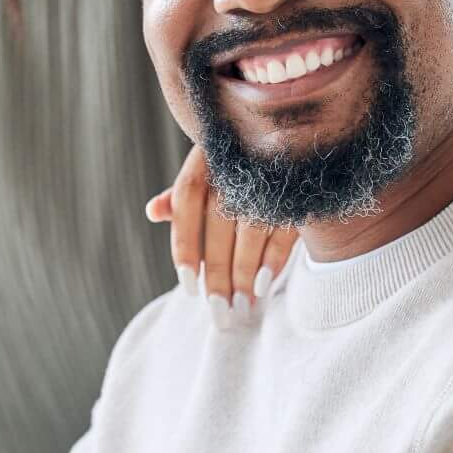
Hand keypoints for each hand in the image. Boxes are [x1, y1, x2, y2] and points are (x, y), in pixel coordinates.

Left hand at [147, 145, 297, 320]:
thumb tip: (153, 211)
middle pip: (219, 221)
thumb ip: (181, 197)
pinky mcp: (299, 191)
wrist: (294, 142)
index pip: (187, 199)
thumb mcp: (209, 173)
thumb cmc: (239, 168)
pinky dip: (274, 260)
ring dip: (246, 274)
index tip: (188, 286)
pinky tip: (264, 286)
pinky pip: (285, 230)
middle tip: (218, 310)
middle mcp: (236, 162)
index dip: (185, 244)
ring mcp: (270, 173)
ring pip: (252, 229)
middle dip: (218, 272)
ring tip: (242, 307)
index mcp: (208, 156)